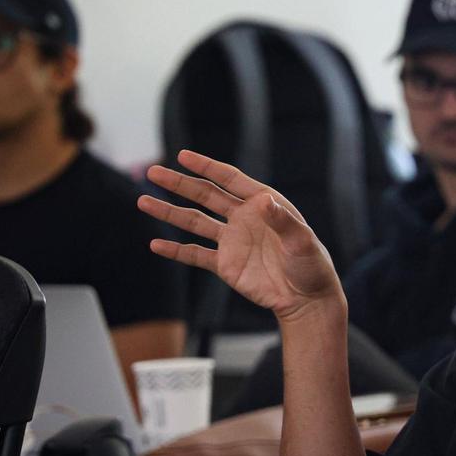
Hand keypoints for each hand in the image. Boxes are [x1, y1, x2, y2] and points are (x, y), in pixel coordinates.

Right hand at [138, 150, 342, 323]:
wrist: (306, 299)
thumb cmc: (312, 266)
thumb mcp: (303, 242)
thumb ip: (283, 222)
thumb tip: (263, 201)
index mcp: (263, 205)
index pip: (229, 180)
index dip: (207, 167)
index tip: (183, 155)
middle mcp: (244, 218)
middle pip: (205, 196)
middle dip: (179, 183)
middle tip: (153, 172)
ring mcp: (232, 241)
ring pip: (195, 222)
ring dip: (169, 212)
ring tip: (143, 201)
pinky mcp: (226, 264)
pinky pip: (196, 255)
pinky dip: (176, 250)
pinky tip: (156, 245)